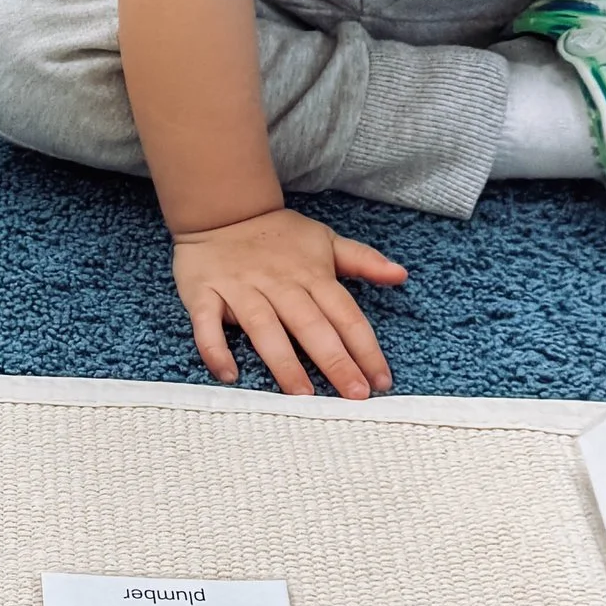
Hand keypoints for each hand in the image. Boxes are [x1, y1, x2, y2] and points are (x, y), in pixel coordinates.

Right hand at [171, 206, 406, 398]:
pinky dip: (215, 348)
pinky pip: (207, 323)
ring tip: (303, 395)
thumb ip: (363, 260)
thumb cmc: (277, 236)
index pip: (344, 313)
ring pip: (264, 327)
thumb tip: (401, 275)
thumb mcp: (325, 241)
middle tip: (353, 395)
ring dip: (283, 361)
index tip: (381, 380)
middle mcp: (278, 283)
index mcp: (311, 273)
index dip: (365, 347)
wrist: (221, 210)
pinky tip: (229, 375)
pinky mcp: (204, 293)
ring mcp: (240, 288)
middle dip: (334, 360)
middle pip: (310, 325)